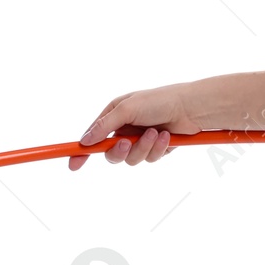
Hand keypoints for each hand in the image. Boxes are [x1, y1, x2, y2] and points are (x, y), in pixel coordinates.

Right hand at [68, 85, 202, 170]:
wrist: (191, 107)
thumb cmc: (159, 100)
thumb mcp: (127, 108)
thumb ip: (105, 125)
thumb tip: (85, 140)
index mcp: (114, 115)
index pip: (92, 136)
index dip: (82, 151)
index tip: (73, 164)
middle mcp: (125, 129)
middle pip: (111, 153)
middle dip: (119, 151)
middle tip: (128, 142)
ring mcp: (140, 140)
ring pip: (131, 159)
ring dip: (143, 148)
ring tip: (156, 132)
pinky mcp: (155, 149)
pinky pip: (149, 159)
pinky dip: (157, 149)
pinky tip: (167, 136)